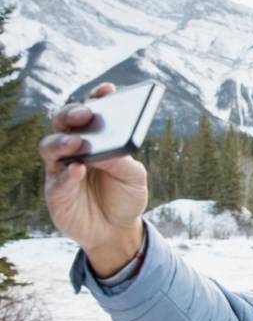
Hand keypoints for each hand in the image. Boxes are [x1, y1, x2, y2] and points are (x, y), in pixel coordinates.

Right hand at [39, 83, 147, 276]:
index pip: (92, 111)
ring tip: (79, 142)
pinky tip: (78, 169)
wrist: (116, 230)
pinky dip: (67, 174)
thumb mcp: (134, 178)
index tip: (108, 90)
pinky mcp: (56, 193)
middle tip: (87, 113)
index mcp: (95, 138)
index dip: (98, 98)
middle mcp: (74, 148)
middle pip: (63, 122)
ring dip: (63, 142)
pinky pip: (56, 180)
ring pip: (50, 147)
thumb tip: (106, 150)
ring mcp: (61, 169)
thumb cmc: (125, 196)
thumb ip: (123, 162)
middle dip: (72, 113)